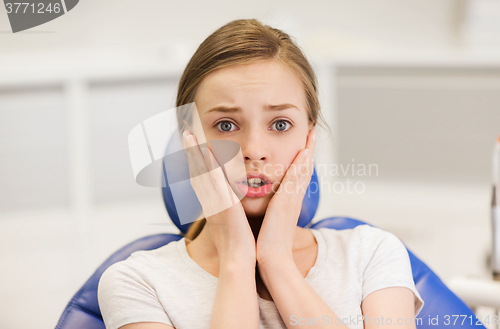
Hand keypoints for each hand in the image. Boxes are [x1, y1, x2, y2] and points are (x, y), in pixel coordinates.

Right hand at [182, 130, 255, 265]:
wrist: (238, 262)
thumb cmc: (238, 247)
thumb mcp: (232, 226)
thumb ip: (230, 214)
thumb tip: (233, 209)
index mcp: (212, 206)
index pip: (201, 180)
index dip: (196, 163)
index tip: (193, 147)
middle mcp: (209, 202)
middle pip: (196, 172)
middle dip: (190, 153)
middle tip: (185, 134)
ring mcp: (214, 203)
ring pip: (201, 173)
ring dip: (194, 153)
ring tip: (188, 135)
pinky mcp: (222, 204)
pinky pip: (214, 181)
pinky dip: (208, 165)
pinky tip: (206, 151)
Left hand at [256, 127, 315, 265]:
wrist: (271, 260)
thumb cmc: (268, 245)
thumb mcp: (269, 222)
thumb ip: (269, 211)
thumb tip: (264, 206)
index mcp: (289, 203)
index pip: (297, 176)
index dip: (302, 159)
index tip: (304, 143)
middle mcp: (294, 199)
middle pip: (305, 169)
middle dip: (309, 148)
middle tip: (312, 130)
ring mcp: (293, 200)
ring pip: (303, 170)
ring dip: (308, 150)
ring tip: (311, 133)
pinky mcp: (288, 203)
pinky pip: (296, 179)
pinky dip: (301, 165)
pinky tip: (303, 151)